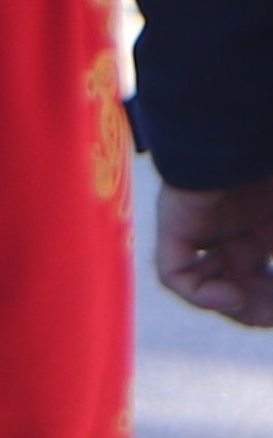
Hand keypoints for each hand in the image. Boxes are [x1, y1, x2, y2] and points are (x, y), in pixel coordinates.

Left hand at [165, 172, 272, 329]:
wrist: (245, 128)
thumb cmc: (268, 168)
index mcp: (264, 225)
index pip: (265, 278)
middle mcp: (232, 227)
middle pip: (241, 287)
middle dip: (262, 309)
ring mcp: (204, 226)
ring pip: (210, 285)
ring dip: (239, 308)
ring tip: (256, 304)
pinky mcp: (177, 224)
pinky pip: (175, 274)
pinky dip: (202, 295)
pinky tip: (232, 292)